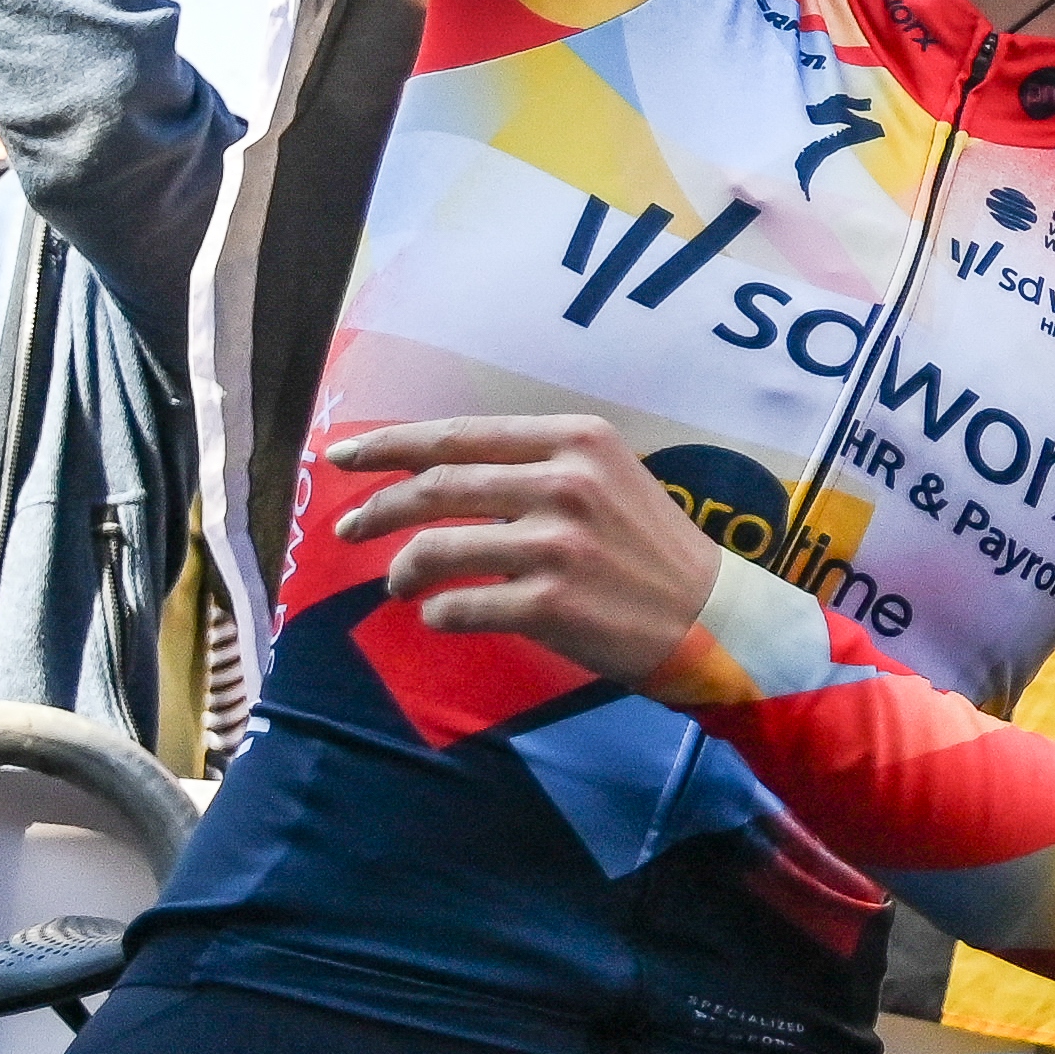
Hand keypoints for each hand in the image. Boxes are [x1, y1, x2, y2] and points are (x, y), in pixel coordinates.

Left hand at [321, 412, 747, 690]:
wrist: (714, 619)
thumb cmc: (652, 549)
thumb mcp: (608, 479)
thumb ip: (535, 465)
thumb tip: (436, 473)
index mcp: (578, 440)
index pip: (457, 434)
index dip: (387, 445)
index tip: (340, 457)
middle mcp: (566, 483)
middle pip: (435, 487)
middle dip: (376, 509)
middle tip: (346, 529)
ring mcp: (558, 545)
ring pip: (435, 549)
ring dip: (402, 570)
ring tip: (399, 583)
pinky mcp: (551, 605)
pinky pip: (459, 607)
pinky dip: (438, 614)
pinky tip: (445, 615)